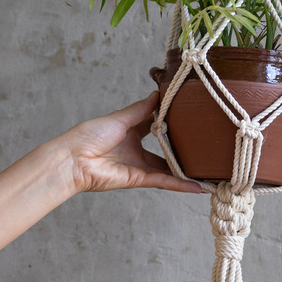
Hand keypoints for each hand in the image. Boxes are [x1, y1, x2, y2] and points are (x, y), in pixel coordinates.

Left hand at [60, 93, 202, 194]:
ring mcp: (138, 165)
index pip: (155, 125)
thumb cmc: (89, 135)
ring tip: (208, 171)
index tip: (190, 116)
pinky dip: (180, 185)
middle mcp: (136, 148)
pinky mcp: (138, 179)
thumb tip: (157, 95)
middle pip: (165, 150)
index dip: (171, 122)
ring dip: (186, 171)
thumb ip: (141, 110)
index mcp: (130, 130)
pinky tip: (198, 187)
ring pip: (168, 168)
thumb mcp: (120, 118)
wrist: (73, 160)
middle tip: (206, 146)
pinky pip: (163, 181)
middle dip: (183, 150)